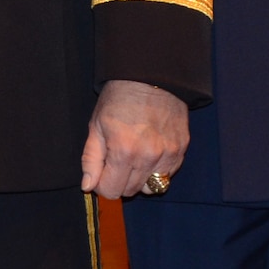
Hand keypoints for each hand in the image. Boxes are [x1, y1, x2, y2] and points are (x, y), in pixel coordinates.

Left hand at [81, 79, 188, 198]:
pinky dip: (156, 170)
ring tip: (133, 157)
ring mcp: (168, 154)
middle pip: (130, 191)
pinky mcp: (181, 150)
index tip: (100, 172)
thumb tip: (88, 186)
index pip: (111, 190)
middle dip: (119, 180)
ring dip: (139, 178)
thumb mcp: (96, 124)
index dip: (101, 184)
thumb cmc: (118, 98)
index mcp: (123, 151)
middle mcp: (148, 156)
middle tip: (115, 160)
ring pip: (151, 187)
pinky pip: (167, 175)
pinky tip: (149, 151)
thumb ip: (91, 159)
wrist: (150, 77)